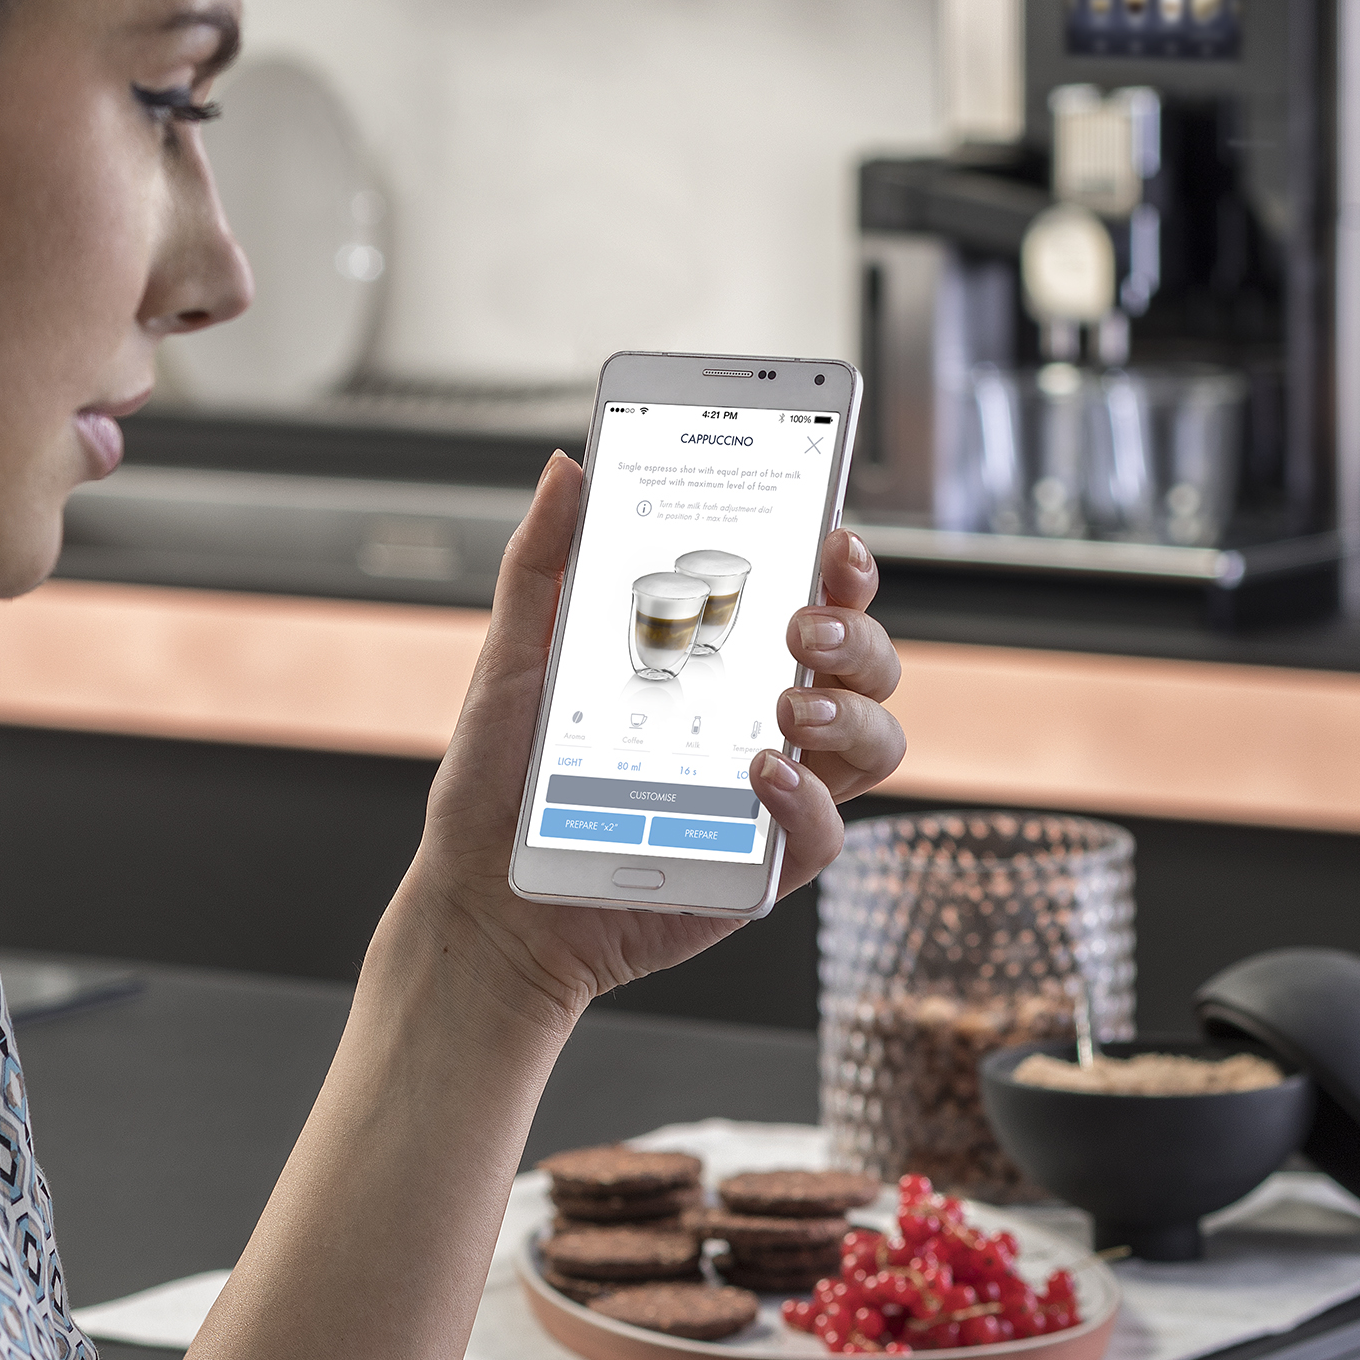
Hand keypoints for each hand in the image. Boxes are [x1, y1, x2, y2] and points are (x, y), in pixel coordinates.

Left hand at [404, 455, 906, 1030]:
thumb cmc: (505, 778)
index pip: (814, 599)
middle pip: (867, 661)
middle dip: (857, 629)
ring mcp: (771, 794)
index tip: (833, 538)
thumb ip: (544, 561)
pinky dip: (807, 798)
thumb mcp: (516, 655)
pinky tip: (758, 771)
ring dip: (852, 707)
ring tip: (786, 702)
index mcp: (721, 660)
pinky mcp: (761, 866)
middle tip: (801, 623)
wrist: (483, 893)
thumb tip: (566, 466)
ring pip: (877, 740)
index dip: (845, 567)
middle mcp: (761, 719)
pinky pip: (826, 830)